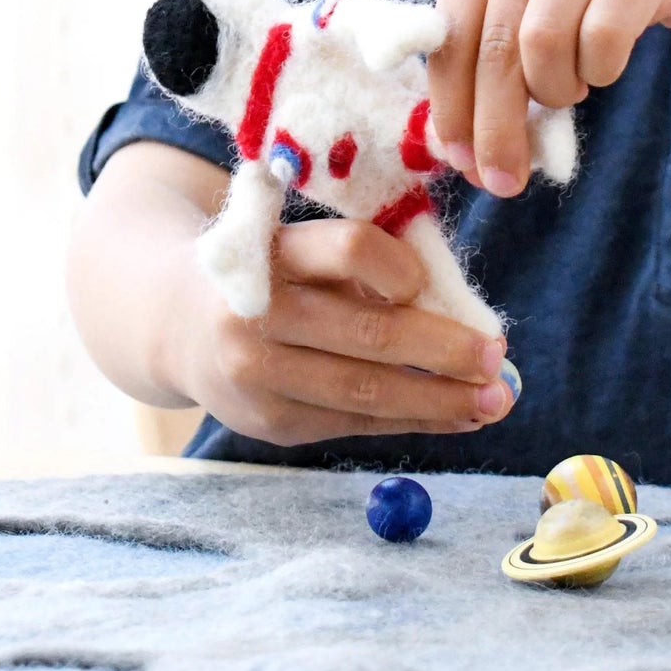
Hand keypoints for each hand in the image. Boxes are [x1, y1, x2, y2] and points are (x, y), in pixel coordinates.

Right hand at [173, 216, 516, 446]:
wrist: (173, 322)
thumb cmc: (268, 274)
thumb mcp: (297, 247)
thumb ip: (363, 267)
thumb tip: (462, 313)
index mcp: (270, 249)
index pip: (350, 248)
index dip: (400, 266)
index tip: (429, 282)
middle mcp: (255, 312)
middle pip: (367, 332)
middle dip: (444, 349)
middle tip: (497, 357)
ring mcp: (256, 375)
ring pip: (365, 391)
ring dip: (439, 400)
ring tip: (492, 401)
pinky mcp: (267, 422)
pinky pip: (353, 423)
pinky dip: (410, 421)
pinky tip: (452, 417)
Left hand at [429, 0, 670, 193]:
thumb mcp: (535, 9)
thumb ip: (493, 66)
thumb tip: (459, 155)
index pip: (450, 36)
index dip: (451, 107)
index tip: (461, 163)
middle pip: (494, 48)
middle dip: (496, 126)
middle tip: (506, 181)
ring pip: (542, 43)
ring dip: (555, 90)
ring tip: (570, 88)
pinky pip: (604, 37)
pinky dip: (601, 70)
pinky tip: (604, 67)